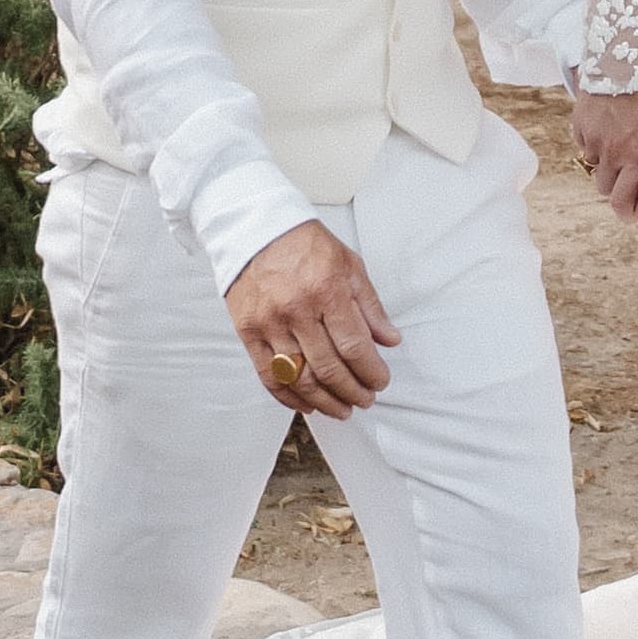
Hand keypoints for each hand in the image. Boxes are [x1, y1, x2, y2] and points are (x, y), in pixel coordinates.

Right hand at [223, 221, 399, 415]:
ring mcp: (270, 323)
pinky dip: (290, 397)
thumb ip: (370, 306)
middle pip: (330, 368)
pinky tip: (307, 404)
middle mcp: (297, 309)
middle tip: (365, 399)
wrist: (255, 229)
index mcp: (326, 290)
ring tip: (342, 409)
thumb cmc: (303, 244)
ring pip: (300, 379)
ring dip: (325, 402)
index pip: (354, 345)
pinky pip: (269, 376)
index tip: (380, 381)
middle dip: (353, 391)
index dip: (371, 371)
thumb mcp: (348, 265)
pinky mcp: (248, 332)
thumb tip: (389, 340)